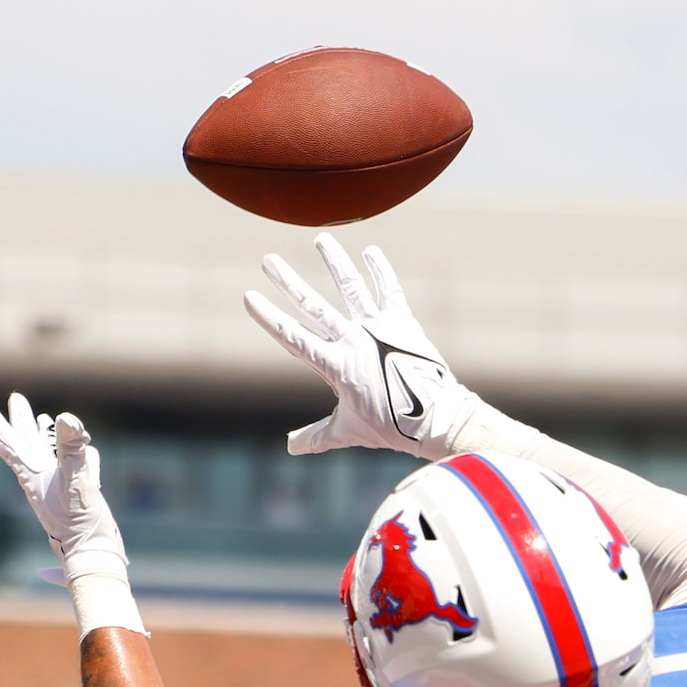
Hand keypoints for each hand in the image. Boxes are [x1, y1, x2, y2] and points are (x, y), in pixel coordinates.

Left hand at [0, 395, 127, 584]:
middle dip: (23, 420)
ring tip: (44, 419)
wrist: (91, 549)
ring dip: (46, 435)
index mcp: (32, 474)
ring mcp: (58, 484)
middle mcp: (41, 476)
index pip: (11, 443)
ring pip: (49, 451)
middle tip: (16, 398)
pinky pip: (74, 464)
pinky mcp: (75, 490)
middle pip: (28, 441)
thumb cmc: (78, 519)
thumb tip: (66, 417)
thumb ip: (71, 447)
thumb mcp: (74, 478)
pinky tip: (84, 448)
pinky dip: (77, 453)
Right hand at [245, 234, 480, 458]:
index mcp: (335, 365)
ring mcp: (380, 328)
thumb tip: (291, 447)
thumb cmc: (392, 427)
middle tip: (268, 259)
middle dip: (288, 282)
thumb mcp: (349, 431)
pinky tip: (371, 251)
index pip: (293, 337)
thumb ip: (318, 436)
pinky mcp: (403, 323)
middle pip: (314, 306)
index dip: (269, 318)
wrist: (437, 419)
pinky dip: (381, 271)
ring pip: (352, 288)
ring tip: (322, 238)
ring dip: (336, 262)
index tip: (248, 296)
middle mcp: (354, 340)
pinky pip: (390, 291)